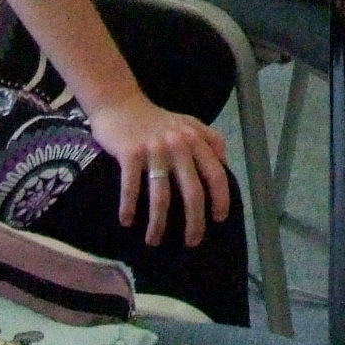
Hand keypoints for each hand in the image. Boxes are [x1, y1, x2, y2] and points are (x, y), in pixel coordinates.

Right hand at [87, 95, 233, 246]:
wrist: (119, 102)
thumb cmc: (154, 119)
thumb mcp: (187, 123)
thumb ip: (208, 140)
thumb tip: (225, 165)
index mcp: (195, 139)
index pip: (216, 174)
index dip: (221, 199)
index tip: (219, 219)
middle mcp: (178, 144)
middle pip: (193, 192)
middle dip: (194, 222)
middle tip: (192, 241)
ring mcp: (154, 149)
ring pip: (162, 197)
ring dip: (158, 224)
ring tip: (153, 240)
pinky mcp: (130, 153)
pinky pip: (131, 188)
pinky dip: (128, 208)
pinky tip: (126, 221)